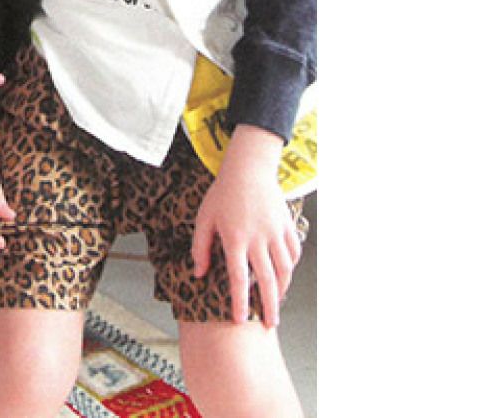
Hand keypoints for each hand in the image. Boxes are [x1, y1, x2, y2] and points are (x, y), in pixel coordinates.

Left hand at [192, 125, 301, 327]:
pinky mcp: (287, 226)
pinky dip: (291, 267)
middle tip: (268, 324)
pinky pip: (293, 252)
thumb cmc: (223, 193)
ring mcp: (275, 232)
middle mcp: (258, 238)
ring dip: (281, 289)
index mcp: (235, 238)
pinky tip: (284, 275)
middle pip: (267, 280)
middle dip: (268, 306)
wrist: (248, 169)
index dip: (239, 301)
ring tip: (276, 302)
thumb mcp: (204, 218)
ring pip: (284, 269)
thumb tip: (199, 273)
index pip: (238, 278)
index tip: (240, 319)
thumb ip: (201, 247)